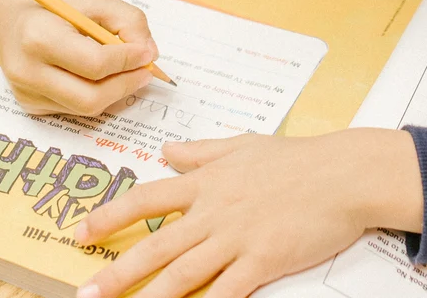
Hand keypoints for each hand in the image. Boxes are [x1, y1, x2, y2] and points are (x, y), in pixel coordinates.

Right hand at [0, 0, 160, 115]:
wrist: (9, 10)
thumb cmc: (53, 0)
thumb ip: (128, 21)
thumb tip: (149, 54)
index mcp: (38, 37)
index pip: (94, 64)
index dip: (128, 61)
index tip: (148, 53)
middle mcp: (27, 72)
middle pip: (91, 98)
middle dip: (125, 85)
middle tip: (145, 71)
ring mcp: (25, 92)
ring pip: (85, 108)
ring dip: (114, 92)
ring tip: (127, 71)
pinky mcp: (28, 104)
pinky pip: (72, 109)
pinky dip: (94, 95)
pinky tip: (98, 76)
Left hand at [74, 128, 422, 297]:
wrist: (344, 174)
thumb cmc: (299, 158)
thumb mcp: (243, 145)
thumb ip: (201, 152)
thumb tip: (168, 150)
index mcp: (206, 182)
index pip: (146, 198)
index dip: (110, 216)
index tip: (82, 232)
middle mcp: (214, 211)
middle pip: (155, 244)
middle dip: (116, 271)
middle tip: (86, 292)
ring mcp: (237, 238)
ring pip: (182, 273)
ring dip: (149, 297)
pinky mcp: (263, 261)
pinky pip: (226, 291)